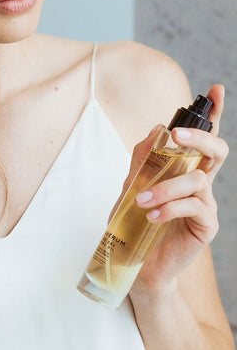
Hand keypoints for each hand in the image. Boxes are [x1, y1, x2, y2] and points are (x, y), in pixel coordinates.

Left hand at [130, 84, 228, 294]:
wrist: (137, 259)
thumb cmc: (136, 218)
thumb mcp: (133, 182)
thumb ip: (145, 157)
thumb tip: (157, 129)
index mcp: (184, 168)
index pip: (203, 137)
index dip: (214, 114)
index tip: (216, 90)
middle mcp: (200, 182)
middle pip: (216, 151)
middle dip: (199, 137)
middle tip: (177, 136)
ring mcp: (206, 203)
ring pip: (198, 180)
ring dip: (166, 187)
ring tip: (141, 199)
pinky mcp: (206, 225)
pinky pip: (194, 207)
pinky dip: (169, 207)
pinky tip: (151, 215)